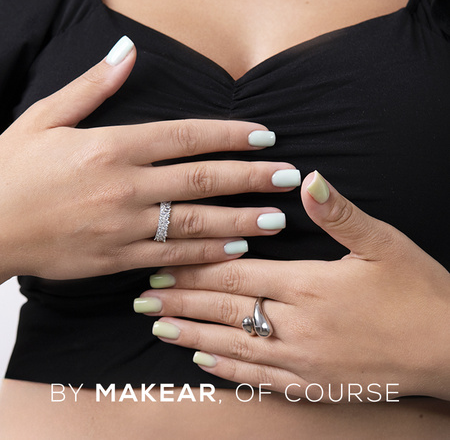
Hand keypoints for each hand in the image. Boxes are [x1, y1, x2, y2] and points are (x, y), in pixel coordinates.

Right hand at [0, 37, 299, 280]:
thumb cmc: (12, 170)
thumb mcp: (46, 118)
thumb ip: (93, 87)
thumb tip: (127, 53)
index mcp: (111, 145)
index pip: (187, 136)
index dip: (231, 135)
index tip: (266, 137)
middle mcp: (124, 185)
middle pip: (203, 178)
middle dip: (251, 177)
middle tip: (288, 177)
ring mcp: (123, 225)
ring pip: (195, 221)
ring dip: (240, 219)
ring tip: (275, 218)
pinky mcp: (117, 258)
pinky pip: (172, 256)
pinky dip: (206, 253)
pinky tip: (236, 248)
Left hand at [138, 171, 449, 401]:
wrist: (449, 348)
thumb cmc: (417, 292)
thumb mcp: (382, 244)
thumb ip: (339, 214)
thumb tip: (307, 180)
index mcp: (308, 285)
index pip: (237, 274)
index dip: (196, 270)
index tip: (162, 268)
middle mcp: (296, 324)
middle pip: (225, 308)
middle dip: (181, 301)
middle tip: (143, 299)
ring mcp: (301, 360)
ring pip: (232, 345)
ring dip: (191, 334)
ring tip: (157, 328)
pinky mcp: (312, 384)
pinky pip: (258, 378)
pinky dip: (226, 369)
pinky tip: (202, 360)